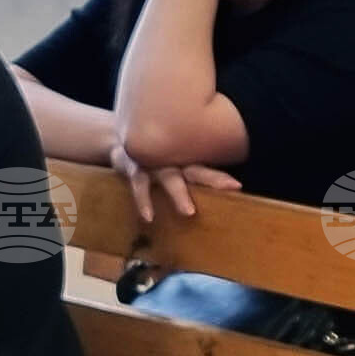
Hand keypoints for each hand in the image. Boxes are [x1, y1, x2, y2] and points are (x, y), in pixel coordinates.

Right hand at [109, 141, 239, 225]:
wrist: (116, 137)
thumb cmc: (151, 158)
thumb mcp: (169, 163)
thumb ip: (187, 175)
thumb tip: (213, 194)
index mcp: (184, 161)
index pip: (207, 168)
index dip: (221, 178)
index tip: (237, 187)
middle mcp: (172, 161)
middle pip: (196, 169)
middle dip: (213, 179)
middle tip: (232, 187)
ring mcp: (154, 163)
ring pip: (170, 178)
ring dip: (179, 194)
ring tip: (189, 213)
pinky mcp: (133, 166)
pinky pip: (139, 184)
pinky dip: (144, 200)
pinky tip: (148, 218)